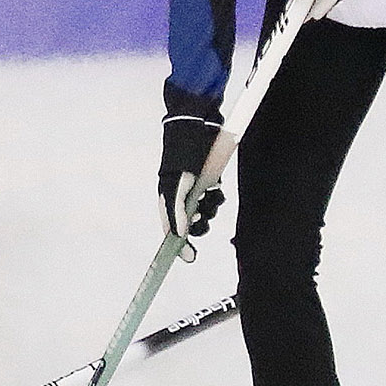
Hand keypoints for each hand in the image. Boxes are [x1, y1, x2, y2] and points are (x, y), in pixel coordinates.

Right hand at [158, 115, 221, 237]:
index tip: (189, 257)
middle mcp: (181, 198)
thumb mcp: (177, 186)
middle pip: (192, 225)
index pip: (172, 230)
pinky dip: (218, 196)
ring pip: (207, 212)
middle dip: (201, 224)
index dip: (179, 245)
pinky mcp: (209, 182)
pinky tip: (216, 186)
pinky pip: (215, 199)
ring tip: (210, 193)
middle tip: (203, 217)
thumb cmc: (181, 156)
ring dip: (211, 207)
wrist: (196, 128)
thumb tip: (181, 235)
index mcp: (167, 200)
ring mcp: (196, 190)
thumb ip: (177, 212)